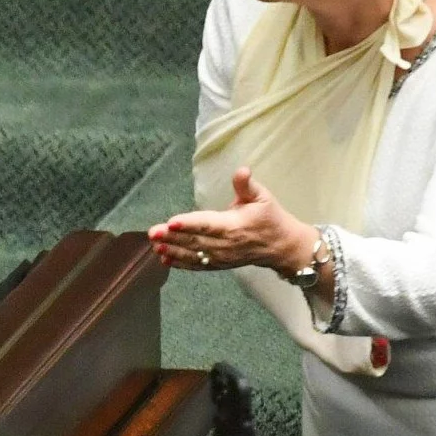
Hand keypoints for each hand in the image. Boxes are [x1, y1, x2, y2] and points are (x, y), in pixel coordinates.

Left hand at [148, 167, 319, 272]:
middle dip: (172, 237)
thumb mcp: (263, 197)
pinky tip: (164, 259)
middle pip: (195, 240)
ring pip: (193, 254)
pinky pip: (198, 265)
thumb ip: (247, 185)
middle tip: (152, 232)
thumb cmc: (270, 218)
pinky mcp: (219, 264)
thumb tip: (242, 170)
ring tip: (154, 245)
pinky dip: (180, 263)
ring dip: (172, 250)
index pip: (207, 224)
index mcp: (234, 226)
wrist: (282, 247)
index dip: (189, 223)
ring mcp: (221, 257)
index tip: (171, 221)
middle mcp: (225, 244)